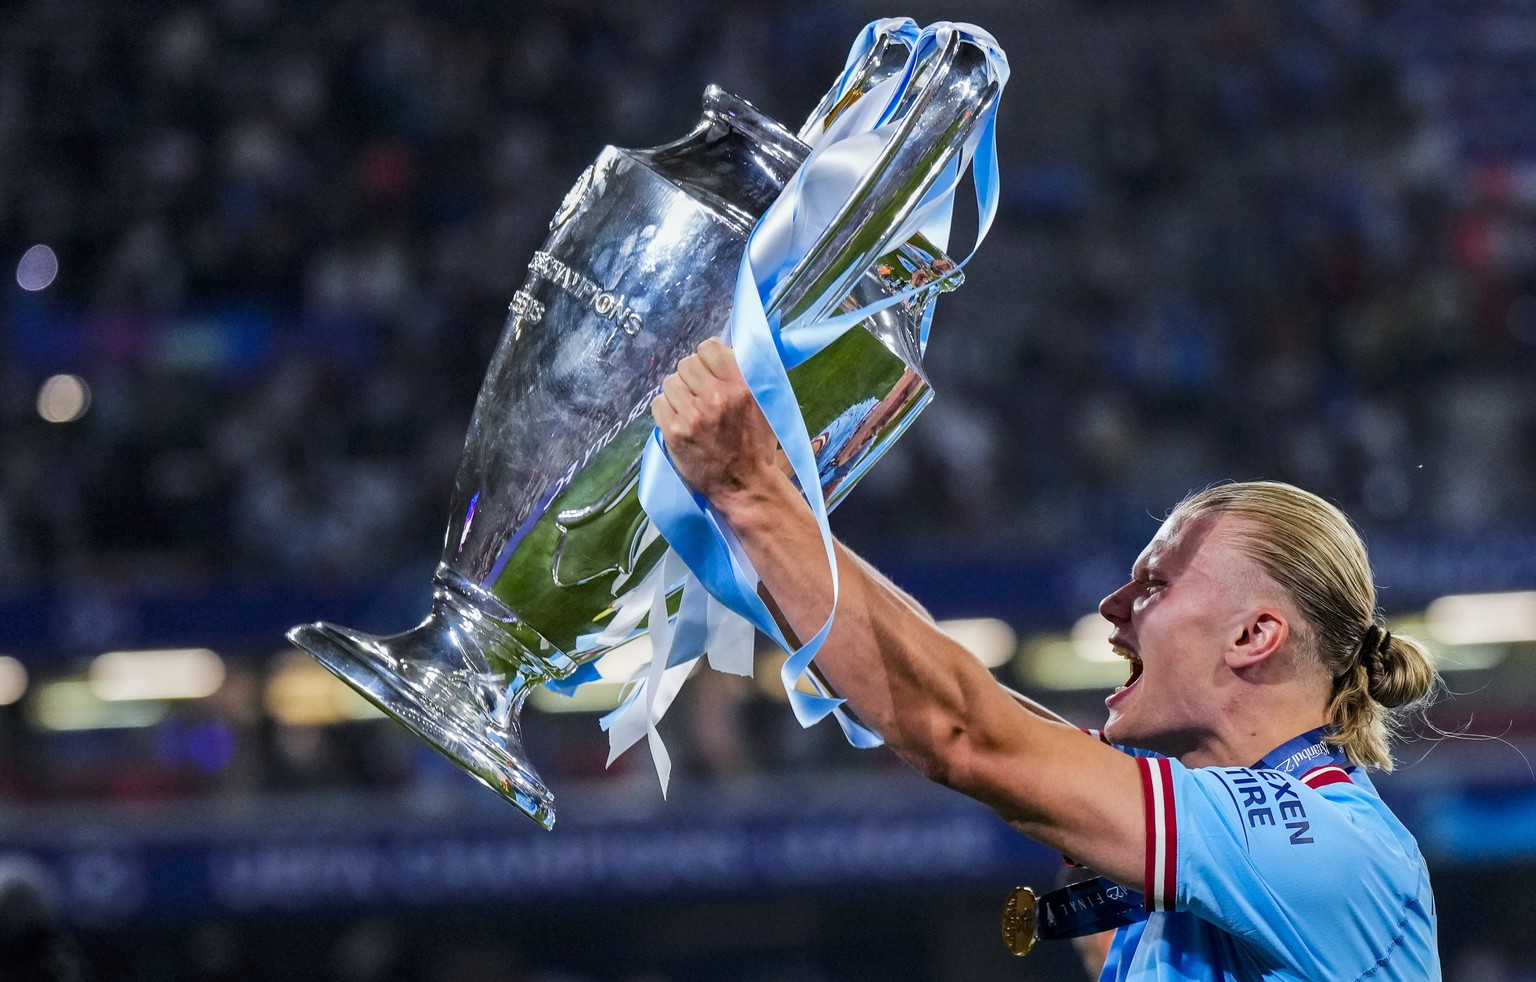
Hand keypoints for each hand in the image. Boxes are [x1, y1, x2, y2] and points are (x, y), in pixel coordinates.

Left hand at [652, 339, 780, 506]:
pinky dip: (667, 411)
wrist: (745, 486)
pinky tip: (680, 422)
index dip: (708, 358)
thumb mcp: (764, 404)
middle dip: (692, 378)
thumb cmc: (756, 445)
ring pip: (670, 383)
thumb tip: (723, 349)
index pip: (709, 348)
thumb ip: (745, 375)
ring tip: (691, 411)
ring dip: (678, 394)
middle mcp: (716, 397)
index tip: (710, 372)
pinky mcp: (675, 432)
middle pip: (686, 364)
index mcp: (741, 385)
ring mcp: (693, 415)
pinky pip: (658, 404)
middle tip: (700, 395)